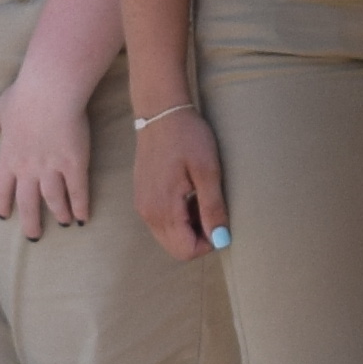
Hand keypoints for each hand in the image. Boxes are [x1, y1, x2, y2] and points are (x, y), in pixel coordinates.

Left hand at [0, 76, 90, 230]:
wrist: (50, 91)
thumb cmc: (25, 95)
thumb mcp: (1, 107)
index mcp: (9, 156)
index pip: (2, 187)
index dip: (3, 203)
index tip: (3, 216)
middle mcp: (28, 168)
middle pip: (27, 202)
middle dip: (30, 222)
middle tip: (33, 236)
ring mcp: (52, 168)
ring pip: (53, 199)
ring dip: (59, 213)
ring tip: (65, 223)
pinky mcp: (74, 164)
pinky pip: (77, 191)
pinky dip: (80, 205)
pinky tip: (84, 217)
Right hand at [132, 97, 228, 263]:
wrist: (161, 112)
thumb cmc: (187, 137)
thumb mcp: (207, 170)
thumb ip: (212, 208)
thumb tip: (220, 240)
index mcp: (163, 209)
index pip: (186, 251)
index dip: (208, 243)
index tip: (219, 220)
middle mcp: (148, 213)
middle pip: (176, 248)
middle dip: (198, 237)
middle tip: (211, 208)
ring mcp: (142, 205)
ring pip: (168, 236)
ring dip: (188, 227)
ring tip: (200, 197)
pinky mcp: (142, 197)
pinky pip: (161, 221)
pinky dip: (178, 217)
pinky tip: (188, 193)